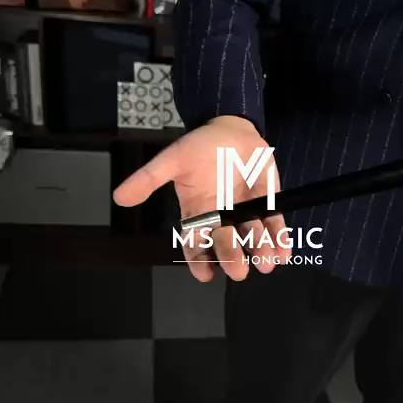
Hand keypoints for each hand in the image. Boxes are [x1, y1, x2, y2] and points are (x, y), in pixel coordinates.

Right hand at [113, 115, 289, 281]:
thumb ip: (148, 179)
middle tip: (239, 270)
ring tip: (266, 263)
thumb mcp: (172, 159)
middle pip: (226, 242)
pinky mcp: (267, 202)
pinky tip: (284, 251)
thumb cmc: (201, 146)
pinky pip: (274, 224)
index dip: (199, 261)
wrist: (233, 126)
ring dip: (260, 250)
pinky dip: (280, 238)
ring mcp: (246, 211)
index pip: (195, 242)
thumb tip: (119, 197)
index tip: (206, 276)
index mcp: (198, 210)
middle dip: (232, 257)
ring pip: (252, 236)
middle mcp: (222, 216)